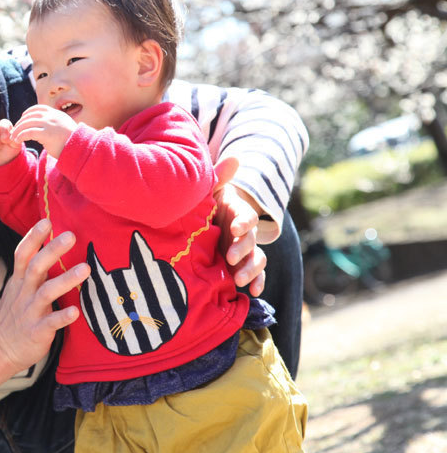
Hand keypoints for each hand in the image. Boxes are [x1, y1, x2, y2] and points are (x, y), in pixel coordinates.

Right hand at [0, 219, 89, 373]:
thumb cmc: (15, 315)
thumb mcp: (18, 289)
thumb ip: (32, 271)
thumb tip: (52, 248)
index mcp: (19, 281)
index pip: (23, 254)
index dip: (33, 237)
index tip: (47, 220)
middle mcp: (24, 293)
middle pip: (36, 266)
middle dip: (52, 250)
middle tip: (70, 235)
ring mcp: (30, 312)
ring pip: (46, 292)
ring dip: (65, 280)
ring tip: (85, 269)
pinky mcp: (36, 332)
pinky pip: (50, 323)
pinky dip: (62, 316)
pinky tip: (76, 312)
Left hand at [12, 104, 76, 158]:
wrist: (80, 149)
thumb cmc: (72, 142)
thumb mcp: (64, 128)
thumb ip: (55, 124)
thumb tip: (46, 127)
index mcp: (57, 114)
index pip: (38, 108)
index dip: (28, 112)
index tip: (22, 119)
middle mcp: (52, 117)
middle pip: (30, 116)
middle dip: (20, 123)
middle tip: (14, 131)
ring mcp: (50, 124)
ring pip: (27, 124)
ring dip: (18, 131)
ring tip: (13, 138)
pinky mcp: (47, 134)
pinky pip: (29, 132)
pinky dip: (20, 136)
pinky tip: (17, 141)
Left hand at [213, 157, 266, 295]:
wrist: (196, 221)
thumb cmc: (201, 204)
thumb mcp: (206, 191)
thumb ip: (218, 177)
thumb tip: (234, 159)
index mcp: (236, 212)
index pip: (246, 216)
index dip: (243, 222)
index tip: (233, 228)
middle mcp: (243, 232)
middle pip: (250, 240)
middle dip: (243, 249)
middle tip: (230, 258)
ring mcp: (243, 249)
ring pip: (256, 259)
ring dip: (250, 270)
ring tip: (238, 280)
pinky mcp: (239, 264)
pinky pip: (255, 275)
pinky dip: (257, 283)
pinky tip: (253, 293)